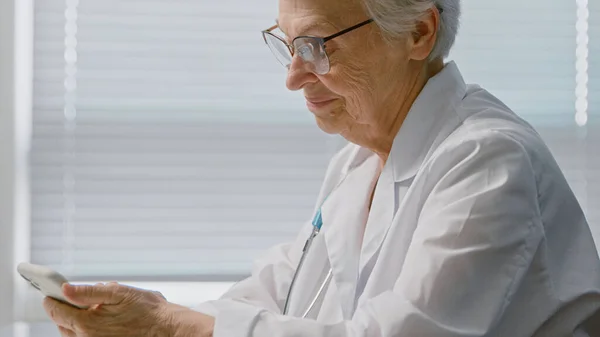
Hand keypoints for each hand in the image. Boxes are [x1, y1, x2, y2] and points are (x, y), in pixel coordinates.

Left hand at [43, 282, 214, 336]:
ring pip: (73, 335)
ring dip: (75, 322)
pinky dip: (88, 330)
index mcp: (86, 323)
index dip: (51, 299)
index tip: (50, 292)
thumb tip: (65, 288)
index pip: (55, 310)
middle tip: (71, 299)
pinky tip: (102, 321)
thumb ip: (88, 291)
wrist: (166, 329)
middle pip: (62, 325)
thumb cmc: (147, 310)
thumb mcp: (118, 292)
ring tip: (90, 310)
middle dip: (63, 311)